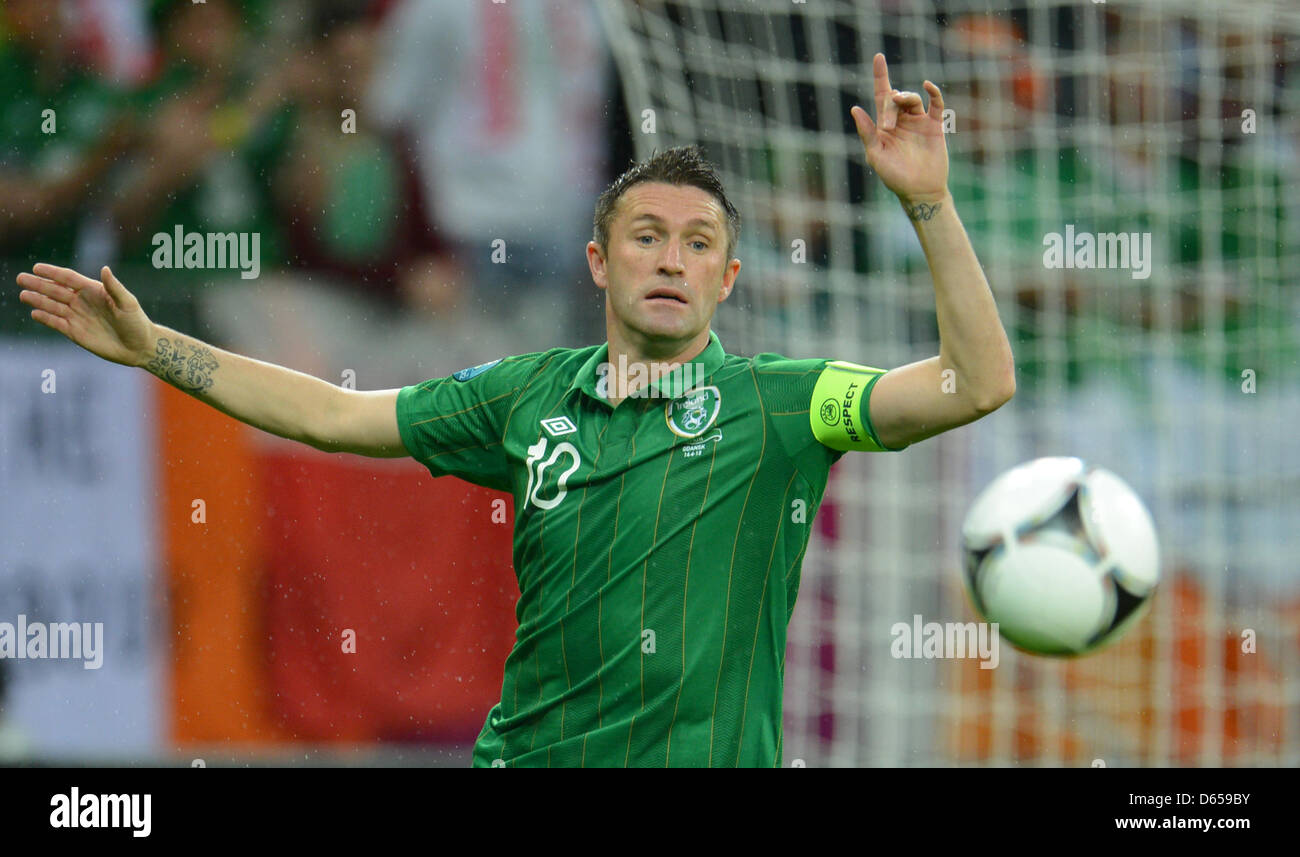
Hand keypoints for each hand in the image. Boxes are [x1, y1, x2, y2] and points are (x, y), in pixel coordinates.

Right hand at [17, 264, 156, 367]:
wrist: (139, 347)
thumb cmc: (137, 322)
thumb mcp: (128, 303)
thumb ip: (114, 287)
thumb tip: (105, 268)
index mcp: (94, 291)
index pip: (69, 279)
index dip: (53, 273)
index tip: (37, 267)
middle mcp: (82, 302)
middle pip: (56, 290)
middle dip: (38, 284)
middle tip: (21, 278)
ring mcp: (77, 316)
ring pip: (52, 306)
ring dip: (37, 300)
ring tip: (23, 295)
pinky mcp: (75, 332)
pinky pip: (56, 323)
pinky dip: (45, 318)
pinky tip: (35, 313)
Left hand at [850, 53, 948, 203]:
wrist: (920, 190)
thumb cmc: (894, 177)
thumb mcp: (876, 155)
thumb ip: (867, 132)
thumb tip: (855, 108)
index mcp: (884, 125)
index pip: (881, 95)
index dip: (880, 76)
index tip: (878, 57)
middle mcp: (901, 120)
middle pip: (894, 98)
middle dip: (890, 104)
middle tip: (888, 127)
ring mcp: (918, 122)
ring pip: (912, 99)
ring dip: (906, 98)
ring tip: (901, 104)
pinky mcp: (934, 126)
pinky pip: (935, 104)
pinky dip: (933, 93)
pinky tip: (927, 86)